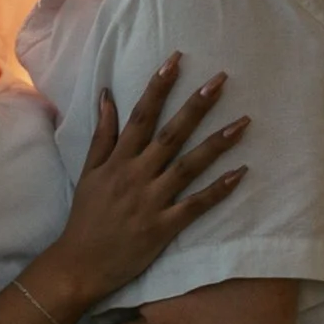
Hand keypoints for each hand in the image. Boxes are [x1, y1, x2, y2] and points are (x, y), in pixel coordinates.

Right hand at [36, 57, 247, 313]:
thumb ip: (102, 134)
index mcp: (118, 160)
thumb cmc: (86, 217)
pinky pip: (195, 205)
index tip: (176, 60)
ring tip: (243, 122)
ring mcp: (151, 201)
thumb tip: (108, 94)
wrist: (80, 263)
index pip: (141, 115)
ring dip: (216, 143)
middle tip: (220, 80)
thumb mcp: (88, 171)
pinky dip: (217, 189)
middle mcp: (136, 175)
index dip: (159, 86)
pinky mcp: (163, 226)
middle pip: (171, 134)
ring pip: (188, 165)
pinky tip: (240, 172)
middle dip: (196, 105)